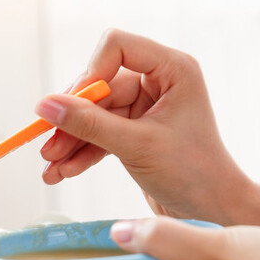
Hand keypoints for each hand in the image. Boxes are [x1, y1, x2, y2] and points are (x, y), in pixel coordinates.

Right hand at [37, 29, 250, 222]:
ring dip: (72, 139)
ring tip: (49, 168)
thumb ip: (89, 124)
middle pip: (100, 85)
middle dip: (72, 118)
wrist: (215, 213)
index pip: (117, 46)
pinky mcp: (137, 131)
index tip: (71, 105)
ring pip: (95, 113)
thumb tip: (44, 105)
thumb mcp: (136, 146)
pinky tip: (63, 172)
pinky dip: (82, 151)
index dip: (90, 73)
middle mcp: (160, 81)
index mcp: (172, 69)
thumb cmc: (193, 174)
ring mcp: (147, 106)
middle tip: (46, 145)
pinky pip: (101, 132)